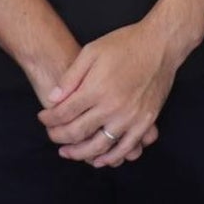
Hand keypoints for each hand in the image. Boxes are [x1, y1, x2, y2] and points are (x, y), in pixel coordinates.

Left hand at [36, 21, 179, 166]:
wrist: (160, 44)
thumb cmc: (125, 44)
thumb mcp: (92, 51)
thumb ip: (71, 77)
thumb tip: (52, 99)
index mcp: (96, 88)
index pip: (64, 113)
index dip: (49, 118)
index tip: (43, 117)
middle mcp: (111, 107)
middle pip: (77, 132)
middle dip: (58, 136)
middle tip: (51, 134)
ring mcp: (129, 117)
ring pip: (98, 146)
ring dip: (79, 153)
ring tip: (67, 152)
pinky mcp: (145, 122)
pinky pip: (125, 148)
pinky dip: (109, 157)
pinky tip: (98, 159)